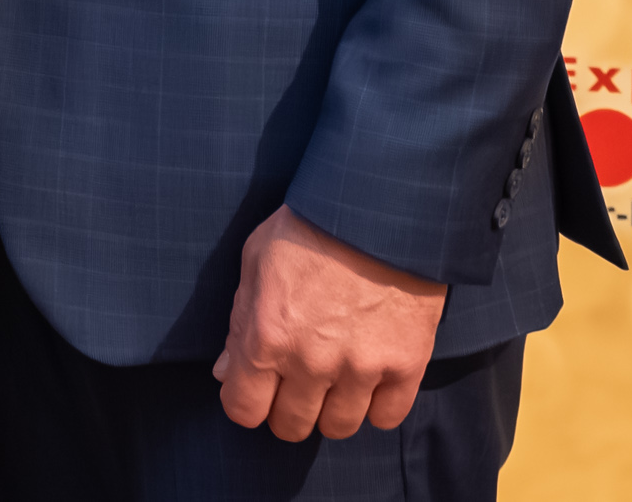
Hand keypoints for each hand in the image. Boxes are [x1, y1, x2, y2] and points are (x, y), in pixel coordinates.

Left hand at [211, 205, 447, 440]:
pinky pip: (387, 417)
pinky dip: (378, 405)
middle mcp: (311, 362)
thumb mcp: (257, 260)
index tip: (258, 388)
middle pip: (291, 425)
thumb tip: (226, 371)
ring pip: (338, 427)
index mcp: (267, 336)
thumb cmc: (311, 225)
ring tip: (335, 380)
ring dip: (332, 409)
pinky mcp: (405, 364)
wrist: (381, 204)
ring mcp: (361, 368)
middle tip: (297, 383)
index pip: (244, 410)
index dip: (247, 401)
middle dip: (287, 409)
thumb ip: (240, 322)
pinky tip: (371, 379)